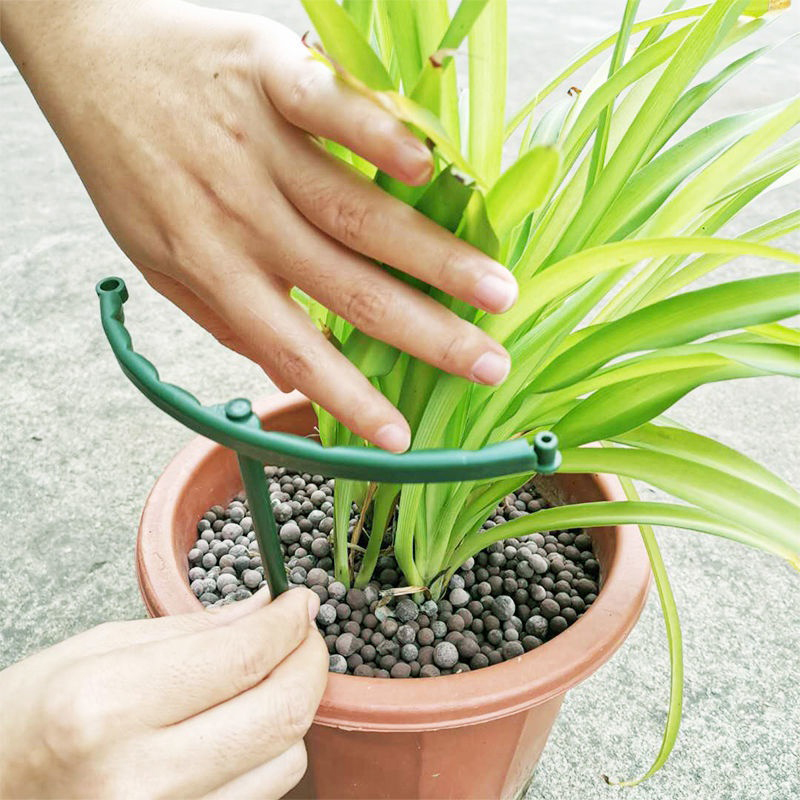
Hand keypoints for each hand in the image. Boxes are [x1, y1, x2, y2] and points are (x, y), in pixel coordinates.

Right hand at [0, 588, 326, 798]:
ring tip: (268, 679)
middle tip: (304, 632)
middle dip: (311, 661)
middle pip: (280, 715)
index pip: (243, 658)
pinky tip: (244, 725)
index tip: (300, 601)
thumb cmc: (29, 717)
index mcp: (107, 707)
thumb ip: (194, 630)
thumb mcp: (98, 648)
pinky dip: (267, 754)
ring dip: (291, 711)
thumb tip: (267, 609)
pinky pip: (258, 796)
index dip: (288, 623)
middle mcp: (139, 778)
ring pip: (285, 762)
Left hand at [1, 0, 516, 452]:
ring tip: (496, 290)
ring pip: (358, 213)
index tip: (402, 439)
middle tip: (492, 365)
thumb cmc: (130, 167)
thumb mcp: (158, 261)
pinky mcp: (272, 76)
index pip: (295, 350)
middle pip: (350, 288)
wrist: (91, 60)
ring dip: (434, 256)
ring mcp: (263, 148)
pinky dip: (377, 137)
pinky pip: (329, 109)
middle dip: (428, 335)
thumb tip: (280, 372)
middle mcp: (247, 218)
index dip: (350, 398)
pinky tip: (427, 169)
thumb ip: (223, 315)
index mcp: (218, 268)